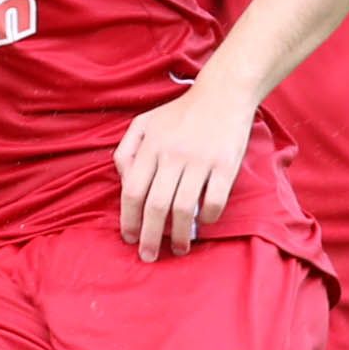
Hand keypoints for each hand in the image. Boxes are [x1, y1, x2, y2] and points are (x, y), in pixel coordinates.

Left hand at [115, 80, 256, 260]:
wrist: (223, 93)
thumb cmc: (180, 113)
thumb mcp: (144, 122)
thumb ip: (126, 150)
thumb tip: (122, 181)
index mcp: (151, 145)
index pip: (132, 191)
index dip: (128, 220)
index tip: (129, 239)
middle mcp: (173, 154)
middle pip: (156, 205)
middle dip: (149, 237)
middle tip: (148, 256)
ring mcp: (200, 160)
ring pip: (184, 208)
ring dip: (180, 235)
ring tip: (179, 249)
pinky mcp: (226, 164)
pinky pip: (215, 200)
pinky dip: (208, 217)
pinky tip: (204, 223)